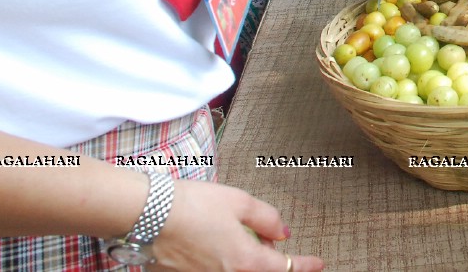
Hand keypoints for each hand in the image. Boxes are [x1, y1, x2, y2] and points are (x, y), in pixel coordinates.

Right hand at [150, 178, 323, 270]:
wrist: (149, 214)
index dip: (305, 266)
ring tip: (241, 236)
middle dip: (272, 259)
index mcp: (245, 261)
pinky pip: (220, 271)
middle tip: (269, 239)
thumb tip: (283, 233)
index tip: (318, 264)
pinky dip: (229, 261)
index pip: (285, 269)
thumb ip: (267, 219)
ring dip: (250, 259)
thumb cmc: (192, 205)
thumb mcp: (239, 202)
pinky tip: (219, 242)